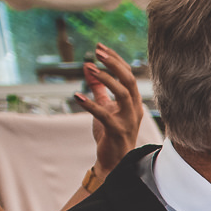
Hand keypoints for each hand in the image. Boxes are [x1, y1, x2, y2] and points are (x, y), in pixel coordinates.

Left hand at [72, 44, 144, 177]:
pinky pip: (104, 114)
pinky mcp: (117, 131)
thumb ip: (99, 89)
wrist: (114, 162)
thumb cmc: (110, 134)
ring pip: (123, 94)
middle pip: (129, 80)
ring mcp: (128, 120)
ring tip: (89, 68)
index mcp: (133, 102)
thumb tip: (88, 69)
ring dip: (106, 79)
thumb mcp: (104, 108)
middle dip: (113, 64)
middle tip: (97, 51)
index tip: (100, 47)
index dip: (115, 60)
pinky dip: (90, 104)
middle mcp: (134, 109)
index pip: (128, 75)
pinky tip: (76, 97)